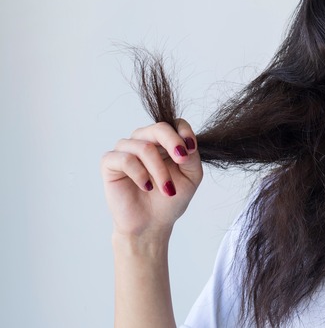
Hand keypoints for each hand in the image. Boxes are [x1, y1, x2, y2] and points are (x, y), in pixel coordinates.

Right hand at [101, 119, 202, 238]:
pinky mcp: (110, 163)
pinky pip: (125, 159)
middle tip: (182, 159)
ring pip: (144, 146)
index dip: (183, 132)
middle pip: (159, 128)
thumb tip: (186, 141)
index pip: (174, 124)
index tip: (190, 149)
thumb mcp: (191, 176)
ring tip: (166, 189)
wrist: (152, 223)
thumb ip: (192, 155)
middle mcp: (144, 141)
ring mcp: (126, 150)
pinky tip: (146, 186)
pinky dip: (139, 173)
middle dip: (173, 143)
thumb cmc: (170, 198)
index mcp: (164, 142)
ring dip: (159, 169)